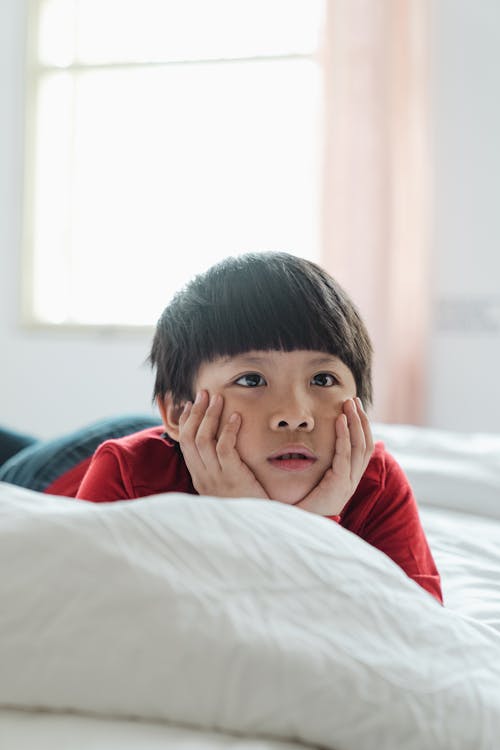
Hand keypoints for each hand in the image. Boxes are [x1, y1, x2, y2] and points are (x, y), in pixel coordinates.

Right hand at [178, 390, 267, 498]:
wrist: (258, 530)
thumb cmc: (249, 507)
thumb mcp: (229, 488)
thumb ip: (223, 469)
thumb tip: (224, 448)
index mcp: (200, 479)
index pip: (184, 444)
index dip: (187, 422)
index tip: (192, 405)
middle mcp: (203, 477)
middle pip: (189, 438)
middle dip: (196, 412)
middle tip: (204, 393)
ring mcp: (216, 478)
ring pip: (203, 439)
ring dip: (210, 416)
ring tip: (218, 398)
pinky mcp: (233, 478)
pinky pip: (224, 448)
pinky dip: (228, 429)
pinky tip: (236, 416)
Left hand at [295, 397, 373, 516]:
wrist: (299, 523)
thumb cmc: (304, 502)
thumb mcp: (317, 478)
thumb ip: (322, 463)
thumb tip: (315, 444)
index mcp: (350, 476)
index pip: (363, 446)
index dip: (362, 426)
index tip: (355, 408)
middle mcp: (353, 478)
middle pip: (365, 443)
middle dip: (361, 419)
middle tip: (354, 400)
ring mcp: (348, 482)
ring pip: (359, 446)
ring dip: (355, 423)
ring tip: (349, 405)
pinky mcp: (339, 484)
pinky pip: (344, 455)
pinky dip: (343, 435)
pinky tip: (340, 420)